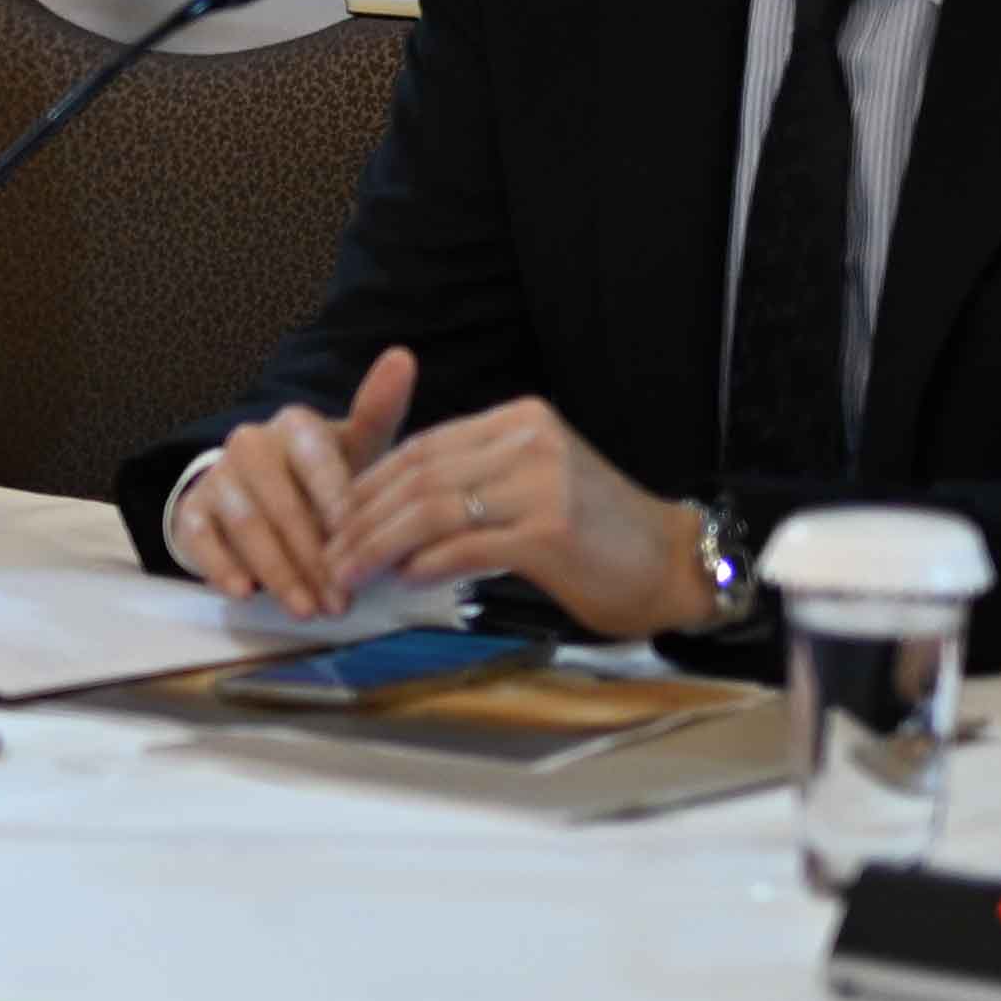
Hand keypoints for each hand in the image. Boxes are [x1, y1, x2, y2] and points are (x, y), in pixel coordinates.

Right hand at [170, 347, 417, 616]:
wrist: (255, 488)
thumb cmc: (318, 474)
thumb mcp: (353, 446)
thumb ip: (378, 411)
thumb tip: (402, 356)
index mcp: (293, 425)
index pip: (318, 465)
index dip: (339, 509)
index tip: (363, 548)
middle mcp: (250, 443)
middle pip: (284, 505)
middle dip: (315, 558)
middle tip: (341, 601)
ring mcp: (218, 477)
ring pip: (248, 526)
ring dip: (278, 572)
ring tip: (306, 609)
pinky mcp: (192, 509)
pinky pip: (202, 539)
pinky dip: (223, 567)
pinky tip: (245, 592)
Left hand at [328, 391, 711, 639]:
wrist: (673, 564)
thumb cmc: (596, 535)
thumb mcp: (530, 487)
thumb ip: (469, 487)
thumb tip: (387, 517)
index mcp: (519, 421)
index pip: (421, 447)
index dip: (367, 486)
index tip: (331, 522)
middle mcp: (529, 441)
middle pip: (418, 476)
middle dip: (361, 520)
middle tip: (326, 557)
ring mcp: (542, 483)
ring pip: (432, 510)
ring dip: (379, 546)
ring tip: (349, 576)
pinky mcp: (551, 531)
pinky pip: (468, 545)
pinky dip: (426, 563)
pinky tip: (403, 580)